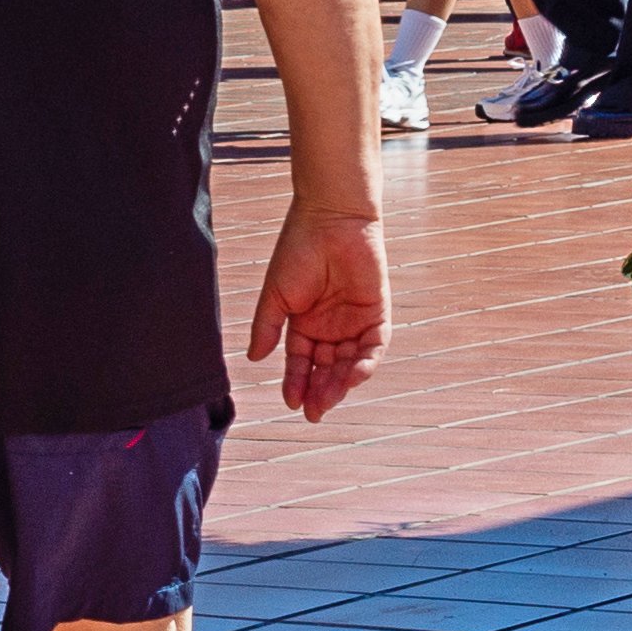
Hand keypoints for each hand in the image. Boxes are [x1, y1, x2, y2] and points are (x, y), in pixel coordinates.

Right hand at [246, 202, 386, 422]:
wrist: (330, 219)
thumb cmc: (298, 250)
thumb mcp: (276, 294)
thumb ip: (267, 327)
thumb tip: (254, 358)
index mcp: (305, 323)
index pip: (301, 362)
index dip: (296, 382)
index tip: (291, 403)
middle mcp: (330, 326)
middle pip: (326, 368)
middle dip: (320, 390)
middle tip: (313, 411)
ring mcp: (354, 321)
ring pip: (349, 362)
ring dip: (341, 383)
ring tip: (329, 399)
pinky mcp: (377, 313)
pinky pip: (374, 346)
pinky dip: (366, 363)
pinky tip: (353, 376)